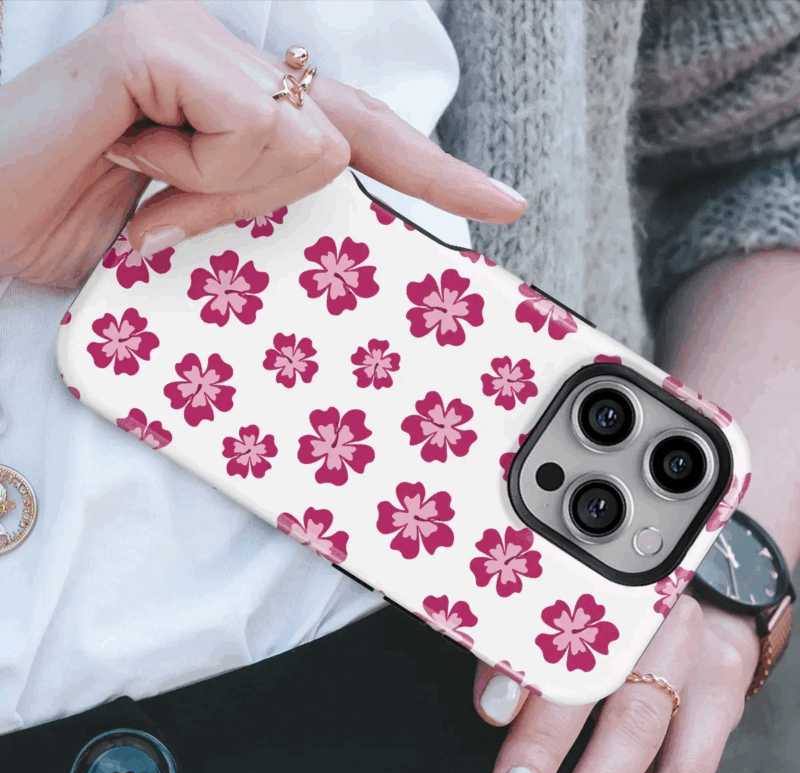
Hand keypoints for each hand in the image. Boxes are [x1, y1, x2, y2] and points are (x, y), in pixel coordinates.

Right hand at [0, 0, 524, 288]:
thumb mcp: (195, 238)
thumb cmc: (74, 227)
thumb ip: (260, 214)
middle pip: (350, 133)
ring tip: (143, 183)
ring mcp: (194, 40)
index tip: (501, 202)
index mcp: (236, 106)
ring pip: (306, 140)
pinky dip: (201, 171)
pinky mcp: (158, 41)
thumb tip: (324, 190)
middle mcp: (225, 58)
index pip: (359, 132)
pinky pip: (252, 128)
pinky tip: (135, 157)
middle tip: (272, 200)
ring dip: (223, 193)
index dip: (433, 168)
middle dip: (332, 187)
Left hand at [474, 594, 760, 772]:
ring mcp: (688, 652)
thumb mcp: (578, 618)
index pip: (551, 624)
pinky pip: (693, 759)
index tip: (491, 710)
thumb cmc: (625, 620)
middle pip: (593, 676)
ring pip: (640, 721)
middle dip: (547, 740)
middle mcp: (647, 613)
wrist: (710, 608)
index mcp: (600, 588)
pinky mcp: (720, 694)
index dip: (521, 669)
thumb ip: (530, 652)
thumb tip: (493, 702)